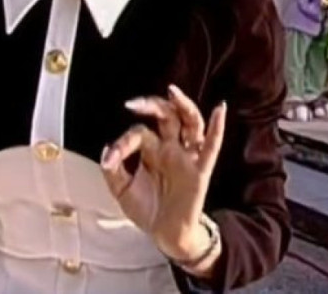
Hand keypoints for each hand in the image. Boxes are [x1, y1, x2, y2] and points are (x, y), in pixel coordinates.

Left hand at [101, 84, 225, 262]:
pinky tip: (220, 110)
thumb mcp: (122, 190)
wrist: (164, 235)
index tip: (111, 160)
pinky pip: (211, 147)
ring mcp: (186, 157)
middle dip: (152, 105)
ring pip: (190, 123)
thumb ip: (113, 171)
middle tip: (134, 104)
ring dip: (183, 106)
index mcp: (151, 149)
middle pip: (167, 116)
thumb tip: (106, 150)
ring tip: (173, 92)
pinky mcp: (200, 171)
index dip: (123, 143)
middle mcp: (170, 148)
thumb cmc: (146, 209)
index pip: (139, 133)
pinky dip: (217, 128)